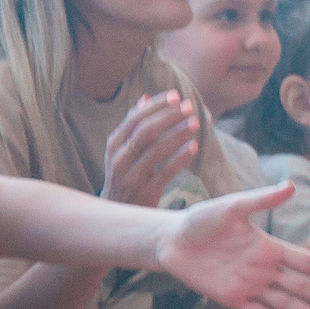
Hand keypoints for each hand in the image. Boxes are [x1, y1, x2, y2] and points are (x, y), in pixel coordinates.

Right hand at [100, 91, 198, 208]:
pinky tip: (194, 147)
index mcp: (114, 145)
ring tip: (195, 123)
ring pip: (156, 151)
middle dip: (169, 117)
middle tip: (189, 106)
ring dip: (178, 134)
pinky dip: (180, 158)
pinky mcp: (145, 193)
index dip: (156, 106)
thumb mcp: (123, 150)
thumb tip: (145, 97)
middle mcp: (119, 159)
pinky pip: (165, 172)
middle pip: (146, 132)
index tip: (176, 95)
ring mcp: (130, 177)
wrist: (118, 213)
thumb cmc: (125, 175)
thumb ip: (134, 125)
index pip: (135, 119)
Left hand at [155, 183, 309, 308]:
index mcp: (269, 247)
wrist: (171, 240)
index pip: (306, 261)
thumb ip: (262, 199)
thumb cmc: (202, 220)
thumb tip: (291, 185)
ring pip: (285, 303)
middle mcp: (264, 269)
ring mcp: (249, 286)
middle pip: (303, 286)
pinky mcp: (230, 299)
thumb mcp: (232, 206)